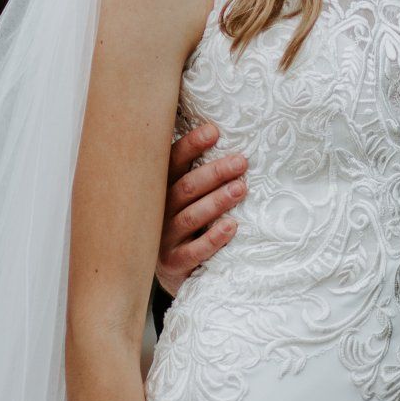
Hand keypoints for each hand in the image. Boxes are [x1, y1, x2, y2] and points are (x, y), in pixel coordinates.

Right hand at [154, 122, 247, 296]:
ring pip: (191, 217)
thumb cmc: (181, 219)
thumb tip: (226, 136)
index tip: (214, 131)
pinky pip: (194, 251)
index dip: (191, 145)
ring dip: (217, 201)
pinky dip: (213, 238)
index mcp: (161, 188)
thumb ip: (195, 171)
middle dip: (215, 173)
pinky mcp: (173, 263)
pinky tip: (232, 226)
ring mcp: (164, 238)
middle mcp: (158, 211)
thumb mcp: (183, 193)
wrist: (165, 269)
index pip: (173, 162)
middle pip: (186, 187)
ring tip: (240, 189)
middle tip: (241, 162)